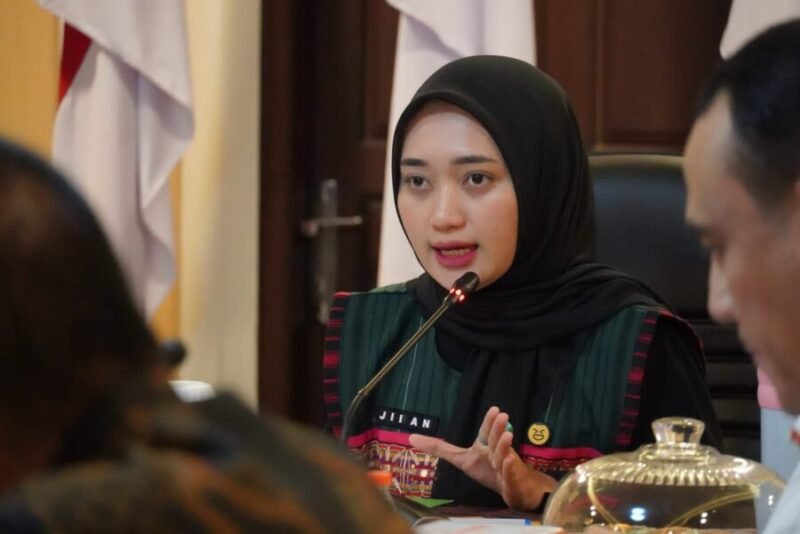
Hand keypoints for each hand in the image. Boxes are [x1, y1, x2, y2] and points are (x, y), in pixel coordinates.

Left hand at [409, 406, 556, 509]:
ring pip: (504, 456)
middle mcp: (495, 453)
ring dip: (504, 446)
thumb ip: (439, 448)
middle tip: (502, 415)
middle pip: (494, 440)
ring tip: (507, 436)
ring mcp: (505, 467)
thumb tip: (411, 437)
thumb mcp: (461, 459)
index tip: (495, 409)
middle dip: (497, 428)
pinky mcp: (511, 482)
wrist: (516, 489)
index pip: (486, 432)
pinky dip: (510, 468)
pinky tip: (509, 461)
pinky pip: (510, 474)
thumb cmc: (490, 470)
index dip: (489, 421)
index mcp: (485, 446)